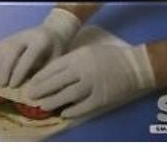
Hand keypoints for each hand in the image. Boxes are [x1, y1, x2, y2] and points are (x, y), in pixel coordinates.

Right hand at [0, 9, 80, 87]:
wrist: (53, 30)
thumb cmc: (56, 50)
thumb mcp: (56, 61)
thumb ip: (44, 73)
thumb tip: (31, 89)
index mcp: (41, 41)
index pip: (27, 57)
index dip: (19, 72)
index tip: (13, 86)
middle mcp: (27, 35)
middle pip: (11, 51)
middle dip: (5, 69)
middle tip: (3, 84)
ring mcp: (16, 34)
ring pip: (2, 48)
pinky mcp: (9, 36)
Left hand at [26, 44, 155, 117]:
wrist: (136, 65)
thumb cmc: (108, 58)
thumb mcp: (86, 53)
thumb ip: (70, 62)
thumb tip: (49, 76)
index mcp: (78, 56)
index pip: (53, 68)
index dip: (40, 77)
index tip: (31, 83)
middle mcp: (84, 70)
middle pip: (57, 82)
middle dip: (41, 90)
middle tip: (30, 97)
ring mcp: (93, 84)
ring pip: (68, 95)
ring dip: (53, 102)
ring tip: (42, 106)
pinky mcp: (102, 97)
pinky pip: (84, 106)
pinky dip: (73, 111)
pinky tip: (64, 114)